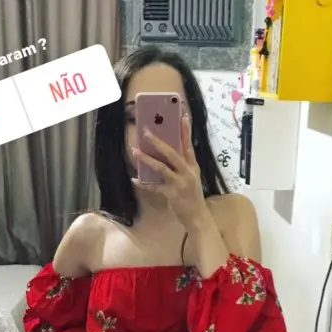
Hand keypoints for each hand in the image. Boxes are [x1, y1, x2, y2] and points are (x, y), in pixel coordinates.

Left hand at [132, 115, 207, 232]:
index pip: (189, 145)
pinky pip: (154, 187)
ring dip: (146, 159)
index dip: (185, 130)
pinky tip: (134, 180)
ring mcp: (180, 183)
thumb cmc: (193, 195)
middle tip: (146, 132)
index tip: (182, 116)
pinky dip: (144, 184)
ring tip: (135, 151)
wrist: (197, 216)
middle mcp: (188, 172)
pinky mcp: (172, 194)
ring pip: (161, 167)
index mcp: (193, 166)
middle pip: (172, 153)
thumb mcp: (192, 178)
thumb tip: (167, 152)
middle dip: (158, 142)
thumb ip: (182, 166)